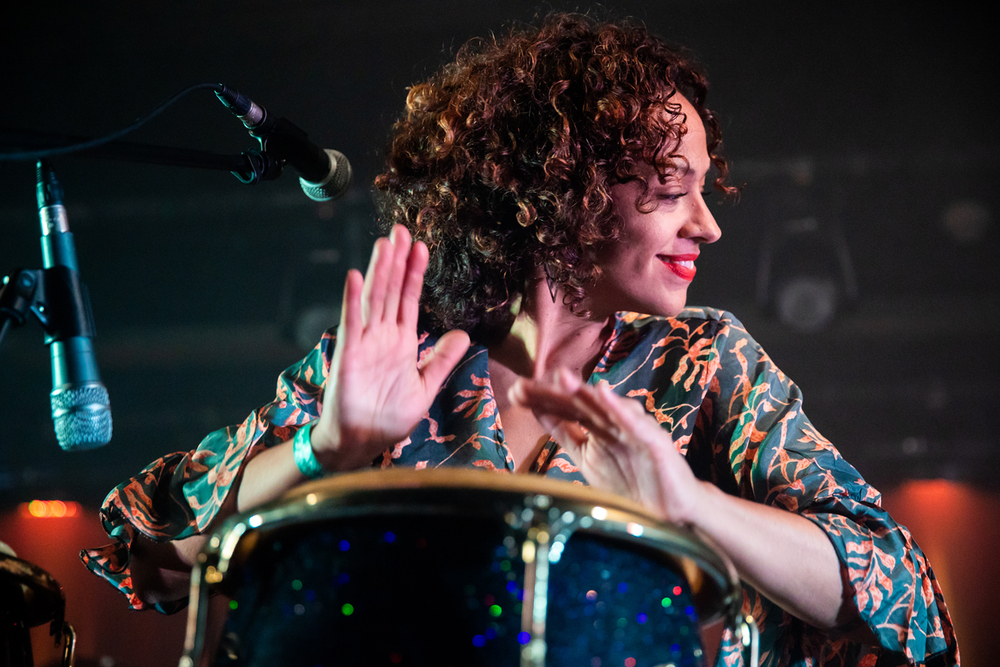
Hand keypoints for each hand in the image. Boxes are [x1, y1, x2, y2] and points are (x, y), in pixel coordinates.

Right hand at [311, 225, 469, 470]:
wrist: (361, 443)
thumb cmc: (389, 417)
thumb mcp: (425, 387)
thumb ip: (442, 360)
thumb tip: (463, 335)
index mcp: (402, 342)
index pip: (409, 300)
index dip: (415, 273)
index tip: (422, 247)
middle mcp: (383, 336)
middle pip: (391, 291)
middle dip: (397, 261)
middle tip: (401, 230)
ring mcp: (365, 343)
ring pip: (374, 299)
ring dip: (380, 272)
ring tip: (386, 244)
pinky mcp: (349, 355)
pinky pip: (352, 323)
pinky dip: (353, 300)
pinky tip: (356, 278)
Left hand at [510, 369, 705, 522]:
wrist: (671, 514)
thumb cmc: (631, 483)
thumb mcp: (587, 457)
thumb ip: (565, 434)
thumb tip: (538, 411)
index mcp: (597, 425)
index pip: (565, 408)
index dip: (541, 400)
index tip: (514, 393)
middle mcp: (614, 421)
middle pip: (580, 403)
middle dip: (552, 394)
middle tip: (524, 386)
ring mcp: (634, 429)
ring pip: (605, 408)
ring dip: (583, 391)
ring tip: (561, 377)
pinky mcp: (655, 442)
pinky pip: (635, 423)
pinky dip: (619, 407)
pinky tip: (603, 392)